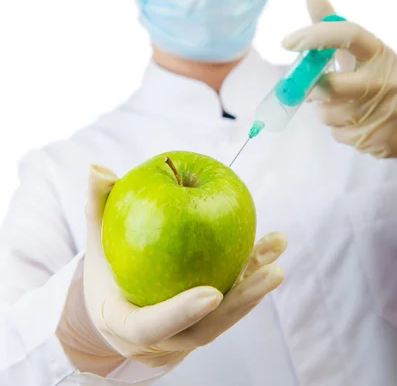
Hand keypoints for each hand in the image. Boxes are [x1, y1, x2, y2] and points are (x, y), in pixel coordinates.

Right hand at [81, 165, 285, 370]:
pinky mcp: (207, 319)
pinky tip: (273, 246)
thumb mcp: (96, 242)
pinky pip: (233, 299)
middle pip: (205, 329)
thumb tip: (97, 169)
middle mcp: (162, 338)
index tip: (211, 294)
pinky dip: (252, 275)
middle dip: (241, 304)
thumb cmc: (105, 270)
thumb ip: (97, 208)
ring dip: (254, 289)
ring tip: (278, 259)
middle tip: (271, 273)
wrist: (118, 305)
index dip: (181, 313)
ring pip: (225, 318)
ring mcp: (187, 332)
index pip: (152, 326)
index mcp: (127, 323)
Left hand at [282, 0, 396, 157]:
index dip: (316, 35)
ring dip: (328, 112)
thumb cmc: (379, 78)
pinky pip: (338, 135)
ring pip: (329, 114)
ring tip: (348, 106)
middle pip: (330, 86)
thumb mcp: (362, 51)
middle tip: (314, 89)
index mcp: (378, 53)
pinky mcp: (376, 138)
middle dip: (313, 90)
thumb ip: (333, 26)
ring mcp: (382, 112)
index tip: (288, 41)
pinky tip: (358, 123)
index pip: (348, 34)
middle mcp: (383, 79)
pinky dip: (341, 130)